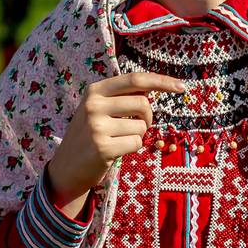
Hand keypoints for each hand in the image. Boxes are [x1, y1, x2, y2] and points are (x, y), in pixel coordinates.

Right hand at [45, 72, 186, 213]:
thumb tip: (153, 87)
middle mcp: (94, 105)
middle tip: (137, 126)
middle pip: (143, 104)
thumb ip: (120, 97)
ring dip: (137, 135)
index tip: (181, 87)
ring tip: (118, 140)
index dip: (161, 81)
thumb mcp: (97, 109)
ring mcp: (97, 127)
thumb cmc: (89, 136)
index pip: (135, 79)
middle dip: (148, 117)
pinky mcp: (103, 148)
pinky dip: (132, 148)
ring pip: (141, 126)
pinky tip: (115, 151)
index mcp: (94, 91)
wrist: (66, 168)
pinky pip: (136, 143)